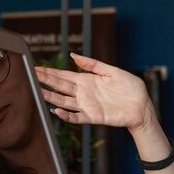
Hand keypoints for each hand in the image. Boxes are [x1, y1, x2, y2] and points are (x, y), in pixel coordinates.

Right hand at [36, 53, 153, 130]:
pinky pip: (75, 117)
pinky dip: (65, 115)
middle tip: (31, 75)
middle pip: (60, 86)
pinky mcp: (93, 117)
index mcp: (87, 80)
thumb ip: (93, 64)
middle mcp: (84, 93)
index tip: (37, 67)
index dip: (50, 72)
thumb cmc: (130, 87)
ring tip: (37, 91)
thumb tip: (74, 55)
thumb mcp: (112, 71)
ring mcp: (87, 105)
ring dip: (50, 97)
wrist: (142, 106)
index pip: (64, 75)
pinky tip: (56, 110)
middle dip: (45, 81)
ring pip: (63, 101)